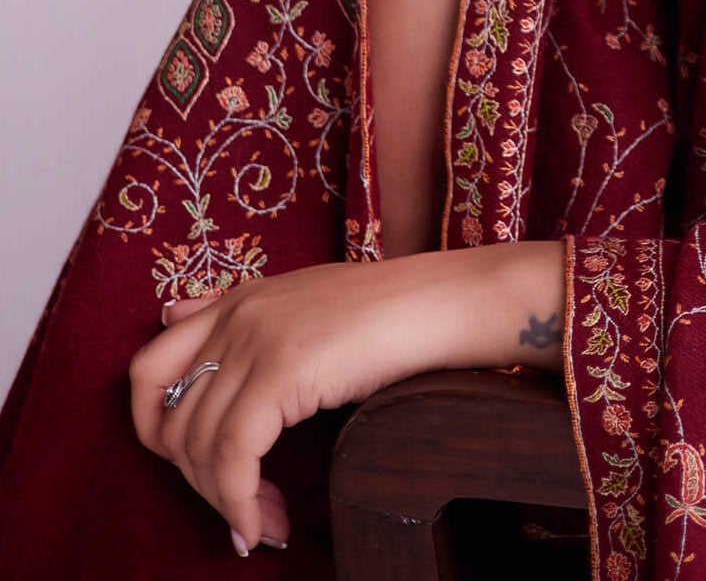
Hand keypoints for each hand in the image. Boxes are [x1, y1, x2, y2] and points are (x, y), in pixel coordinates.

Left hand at [129, 248, 553, 554]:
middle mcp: (235, 315)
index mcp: (236, 299)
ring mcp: (256, 339)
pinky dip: (241, 503)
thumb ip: (237, 311)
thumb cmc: (386, 310)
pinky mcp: (282, 369)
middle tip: (240, 507)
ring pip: (200, 446)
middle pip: (170, 420)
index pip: (147, 370)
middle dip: (194, 480)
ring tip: (265, 523)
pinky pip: (235, 455)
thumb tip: (170, 315)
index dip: (156, 432)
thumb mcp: (300, 299)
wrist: (439, 302)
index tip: (197, 469)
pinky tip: (266, 525)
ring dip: (226, 502)